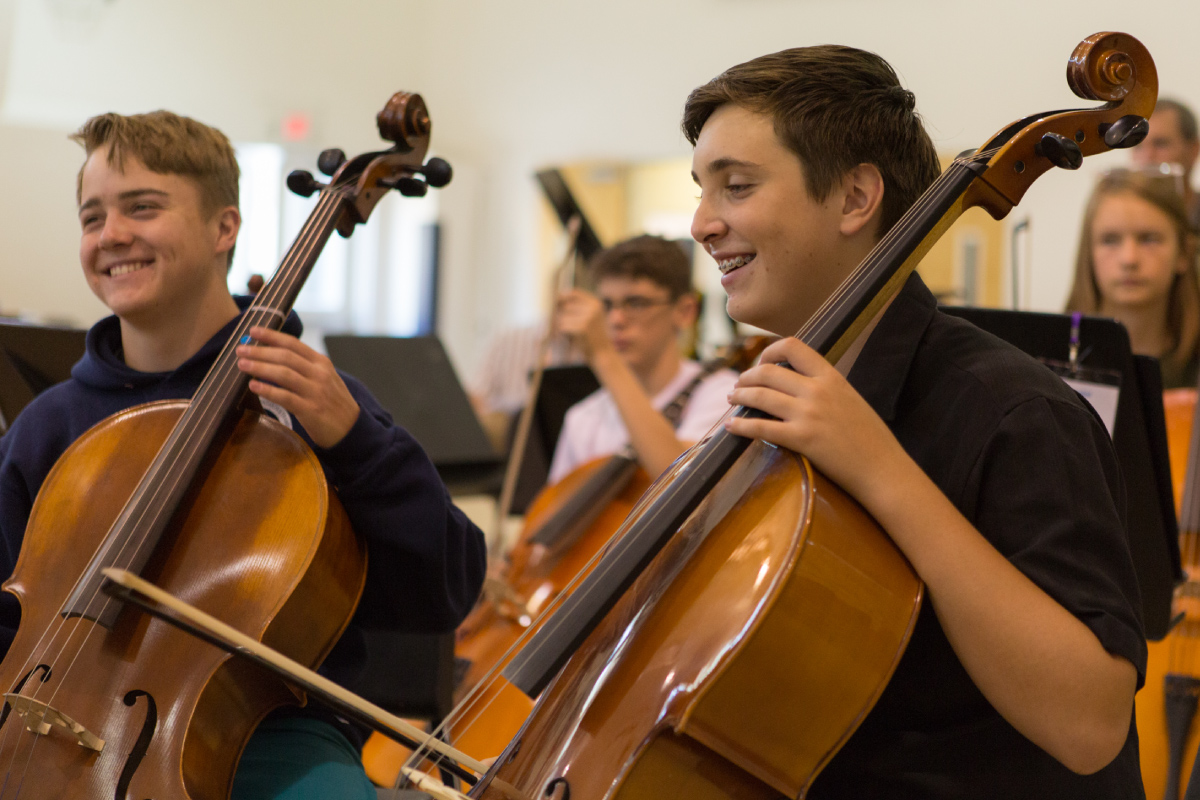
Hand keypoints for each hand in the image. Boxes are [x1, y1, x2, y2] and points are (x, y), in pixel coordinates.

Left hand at [236, 326, 359, 447]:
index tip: (253, 331)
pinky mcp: (311, 410)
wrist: (352, 428)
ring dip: (260, 367)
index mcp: (321, 363)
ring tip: (242, 365)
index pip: (293, 344)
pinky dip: (268, 390)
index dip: (272, 336)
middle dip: (260, 351)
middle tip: (240, 350)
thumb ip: (304, 367)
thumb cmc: (332, 402)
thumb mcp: (324, 378)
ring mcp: (315, 392)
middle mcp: (319, 374)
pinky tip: (254, 386)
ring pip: (284, 374)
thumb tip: (272, 357)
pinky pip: (285, 397)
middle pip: (285, 357)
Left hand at [554, 288, 611, 361]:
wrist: (603, 353)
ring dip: (559, 325)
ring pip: (562, 316)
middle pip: (565, 306)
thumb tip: (556, 297)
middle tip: (561, 324)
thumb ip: (579, 307)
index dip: (562, 297)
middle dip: (560, 315)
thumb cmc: (593, 335)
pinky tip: (567, 338)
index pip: (574, 293)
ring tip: (566, 333)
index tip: (556, 304)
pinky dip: (560, 333)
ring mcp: (588, 317)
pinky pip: (562, 326)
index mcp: (596, 303)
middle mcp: (593, 308)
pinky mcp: (582, 328)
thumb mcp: (592, 316)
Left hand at [724, 337, 906, 500]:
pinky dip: (740, 426)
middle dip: (747, 377)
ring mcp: (809, 414)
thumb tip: (796, 385)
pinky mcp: (801, 439)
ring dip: (740, 397)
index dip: (769, 351)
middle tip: (739, 386)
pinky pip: (760, 428)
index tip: (761, 363)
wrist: (883, 468)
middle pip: (768, 372)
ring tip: (732, 400)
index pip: (793, 346)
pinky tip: (731, 427)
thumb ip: (824, 388)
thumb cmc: (869, 438)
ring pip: (760, 396)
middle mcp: (818, 390)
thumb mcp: (850, 399)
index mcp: (831, 376)